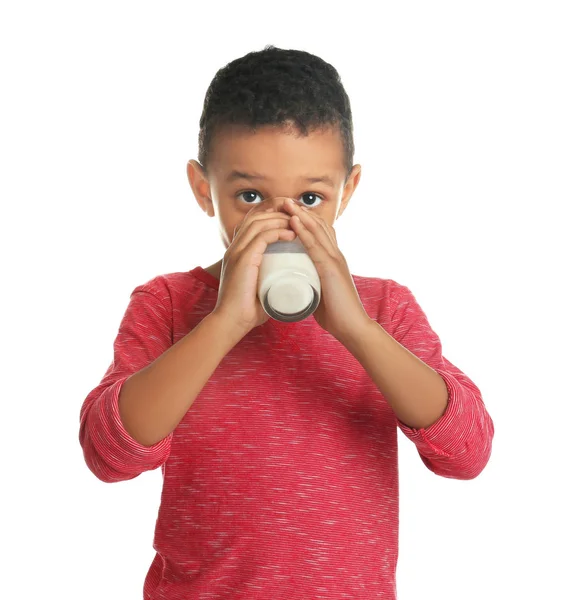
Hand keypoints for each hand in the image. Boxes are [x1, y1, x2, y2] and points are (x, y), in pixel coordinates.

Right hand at [211, 204, 295, 335]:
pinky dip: (277, 232)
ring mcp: (237, 252)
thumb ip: (271, 280)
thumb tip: (289, 282)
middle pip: (255, 217)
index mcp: (237, 252)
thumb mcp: (260, 287)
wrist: (231, 322)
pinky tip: (291, 234)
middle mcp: (234, 248)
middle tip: (298, 217)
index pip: (252, 223)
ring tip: (298, 224)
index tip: (292, 220)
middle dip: (277, 213)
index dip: (271, 216)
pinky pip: (261, 237)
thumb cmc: (247, 310)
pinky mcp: (242, 260)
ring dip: (280, 220)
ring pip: (259, 223)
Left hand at [281, 198, 371, 341]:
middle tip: (284, 201)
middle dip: (301, 212)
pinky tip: (293, 222)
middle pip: (319, 225)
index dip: (306, 220)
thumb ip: (311, 284)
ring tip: (286, 204)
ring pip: (317, 230)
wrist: (352, 327)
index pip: (320, 232)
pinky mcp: (331, 269)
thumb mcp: (321, 292)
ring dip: (301, 215)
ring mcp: (335, 260)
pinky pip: (315, 245)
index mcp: (334, 260)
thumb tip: (296, 285)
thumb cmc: (336, 314)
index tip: (289, 212)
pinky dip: (303, 232)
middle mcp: (336, 255)